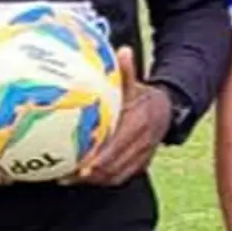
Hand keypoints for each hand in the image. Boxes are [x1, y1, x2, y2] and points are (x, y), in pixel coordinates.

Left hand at [68, 49, 171, 186]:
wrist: (166, 110)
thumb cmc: (141, 95)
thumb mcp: (134, 82)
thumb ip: (127, 70)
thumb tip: (123, 50)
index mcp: (140, 122)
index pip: (118, 144)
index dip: (100, 157)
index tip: (80, 163)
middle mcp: (143, 142)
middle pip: (115, 165)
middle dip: (90, 173)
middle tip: (65, 174)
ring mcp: (143, 155)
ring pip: (117, 175)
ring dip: (93, 179)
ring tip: (68, 178)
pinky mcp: (141, 164)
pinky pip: (121, 177)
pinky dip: (102, 180)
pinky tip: (82, 179)